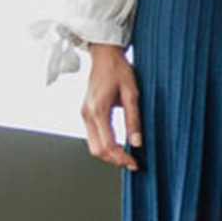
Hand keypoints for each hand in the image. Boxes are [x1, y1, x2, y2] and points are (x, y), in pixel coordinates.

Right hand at [81, 43, 142, 170]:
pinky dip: (103, 145)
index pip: (108, 145)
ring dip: (108, 154)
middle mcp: (87, 115)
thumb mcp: (132, 94)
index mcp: (98, 110)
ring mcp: (84, 114)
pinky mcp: (86, 113)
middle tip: (132, 162)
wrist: (105, 56)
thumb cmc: (119, 70)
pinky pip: (92, 136)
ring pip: (93, 146)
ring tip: (126, 155)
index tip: (134, 163)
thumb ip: (134, 119)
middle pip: (97, 150)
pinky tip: (118, 145)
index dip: (121, 158)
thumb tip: (137, 142)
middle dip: (114, 160)